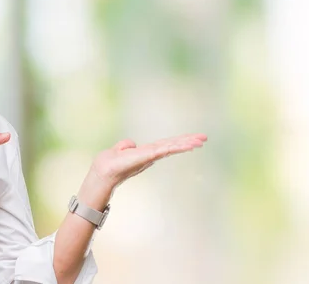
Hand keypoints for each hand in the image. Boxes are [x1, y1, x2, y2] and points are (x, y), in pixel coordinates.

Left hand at [90, 133, 206, 189]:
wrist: (103, 171)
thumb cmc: (109, 163)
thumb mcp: (119, 150)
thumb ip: (125, 145)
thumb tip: (131, 144)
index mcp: (148, 151)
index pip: (167, 144)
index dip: (180, 140)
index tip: (195, 138)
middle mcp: (152, 154)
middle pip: (173, 145)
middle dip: (189, 141)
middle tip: (204, 138)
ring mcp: (151, 155)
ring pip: (172, 147)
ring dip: (186, 144)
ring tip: (200, 141)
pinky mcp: (147, 156)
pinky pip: (164, 149)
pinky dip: (175, 147)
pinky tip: (186, 145)